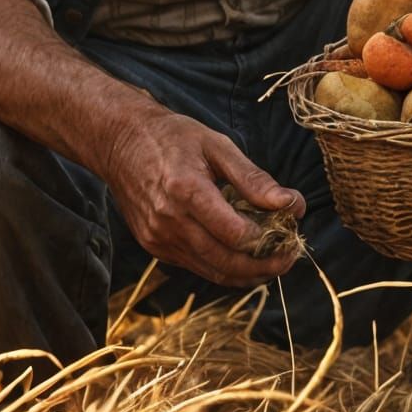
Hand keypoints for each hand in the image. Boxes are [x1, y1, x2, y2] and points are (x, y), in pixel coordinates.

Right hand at [102, 103, 304, 287]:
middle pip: (226, 262)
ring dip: (248, 274)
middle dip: (265, 266)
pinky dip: (224, 268)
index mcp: (186, 191)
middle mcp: (168, 221)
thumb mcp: (217, 145)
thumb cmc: (172, 138)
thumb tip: (290, 203)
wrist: (119, 142)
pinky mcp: (154, 246)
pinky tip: (244, 257)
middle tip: (290, 257)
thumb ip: (253, 178)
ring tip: (274, 262)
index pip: (235, 234)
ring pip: (212, 271)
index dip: (268, 239)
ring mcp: (158, 238)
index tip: (291, 230)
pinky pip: (196, 266)